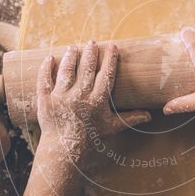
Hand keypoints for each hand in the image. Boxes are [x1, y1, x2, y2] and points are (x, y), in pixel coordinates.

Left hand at [37, 41, 150, 161]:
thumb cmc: (90, 140)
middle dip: (91, 53)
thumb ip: (130, 119)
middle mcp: (79, 96)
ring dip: (71, 56)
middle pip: (87, 68)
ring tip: (74, 47)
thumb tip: (149, 115)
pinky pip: (45, 80)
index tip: (113, 47)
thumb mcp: (112, 128)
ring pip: (67, 70)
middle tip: (92, 42)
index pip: (107, 74)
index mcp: (97, 101)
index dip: (110, 59)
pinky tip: (50, 58)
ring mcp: (61, 97)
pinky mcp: (46, 100)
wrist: (64, 152)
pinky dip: (47, 68)